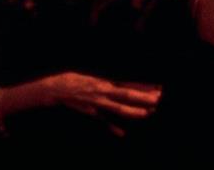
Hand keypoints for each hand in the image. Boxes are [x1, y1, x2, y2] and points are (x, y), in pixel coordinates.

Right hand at [38, 72, 161, 120]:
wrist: (55, 88)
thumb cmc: (74, 81)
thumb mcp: (93, 80)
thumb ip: (108, 85)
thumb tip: (118, 86)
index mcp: (105, 82)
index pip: (129, 85)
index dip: (144, 87)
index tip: (158, 88)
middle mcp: (103, 92)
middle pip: (127, 95)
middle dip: (143, 97)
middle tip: (158, 99)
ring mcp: (97, 103)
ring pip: (118, 108)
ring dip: (133, 111)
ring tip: (147, 113)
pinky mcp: (90, 112)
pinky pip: (103, 121)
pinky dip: (112, 127)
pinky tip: (121, 133)